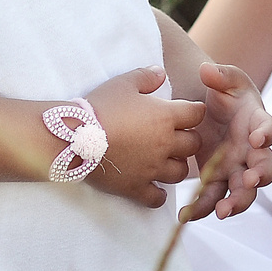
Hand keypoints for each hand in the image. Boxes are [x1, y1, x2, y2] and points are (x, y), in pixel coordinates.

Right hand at [75, 67, 205, 207]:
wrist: (74, 137)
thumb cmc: (99, 107)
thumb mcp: (122, 83)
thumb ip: (146, 77)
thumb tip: (161, 73)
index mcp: (165, 117)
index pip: (197, 114)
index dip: (194, 112)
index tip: (186, 113)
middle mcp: (164, 144)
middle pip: (194, 145)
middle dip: (188, 139)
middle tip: (176, 136)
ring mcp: (152, 168)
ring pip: (180, 172)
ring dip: (176, 165)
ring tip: (165, 160)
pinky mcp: (136, 187)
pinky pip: (157, 198)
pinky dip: (158, 194)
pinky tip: (153, 187)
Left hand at [178, 62, 271, 221]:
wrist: (207, 108)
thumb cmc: (223, 93)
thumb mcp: (224, 79)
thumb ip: (220, 74)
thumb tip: (208, 71)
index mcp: (257, 123)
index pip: (270, 129)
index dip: (267, 134)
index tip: (258, 138)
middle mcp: (252, 151)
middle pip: (265, 169)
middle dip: (259, 177)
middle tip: (249, 181)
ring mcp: (236, 168)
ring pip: (244, 191)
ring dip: (236, 202)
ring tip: (223, 210)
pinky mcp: (217, 179)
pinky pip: (213, 198)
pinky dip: (202, 209)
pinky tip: (187, 215)